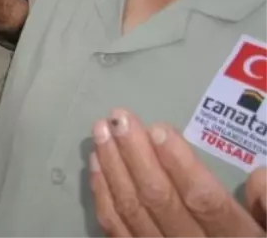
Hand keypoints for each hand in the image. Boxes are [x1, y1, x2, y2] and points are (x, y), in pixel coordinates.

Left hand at [91, 109, 266, 236]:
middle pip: (159, 199)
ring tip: (101, 131)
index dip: (180, 164)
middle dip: (135, 154)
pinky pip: (115, 227)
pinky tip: (96, 164)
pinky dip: (102, 194)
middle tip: (119, 118)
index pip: (205, 201)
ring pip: (132, 210)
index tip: (159, 129)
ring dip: (113, 167)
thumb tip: (258, 175)